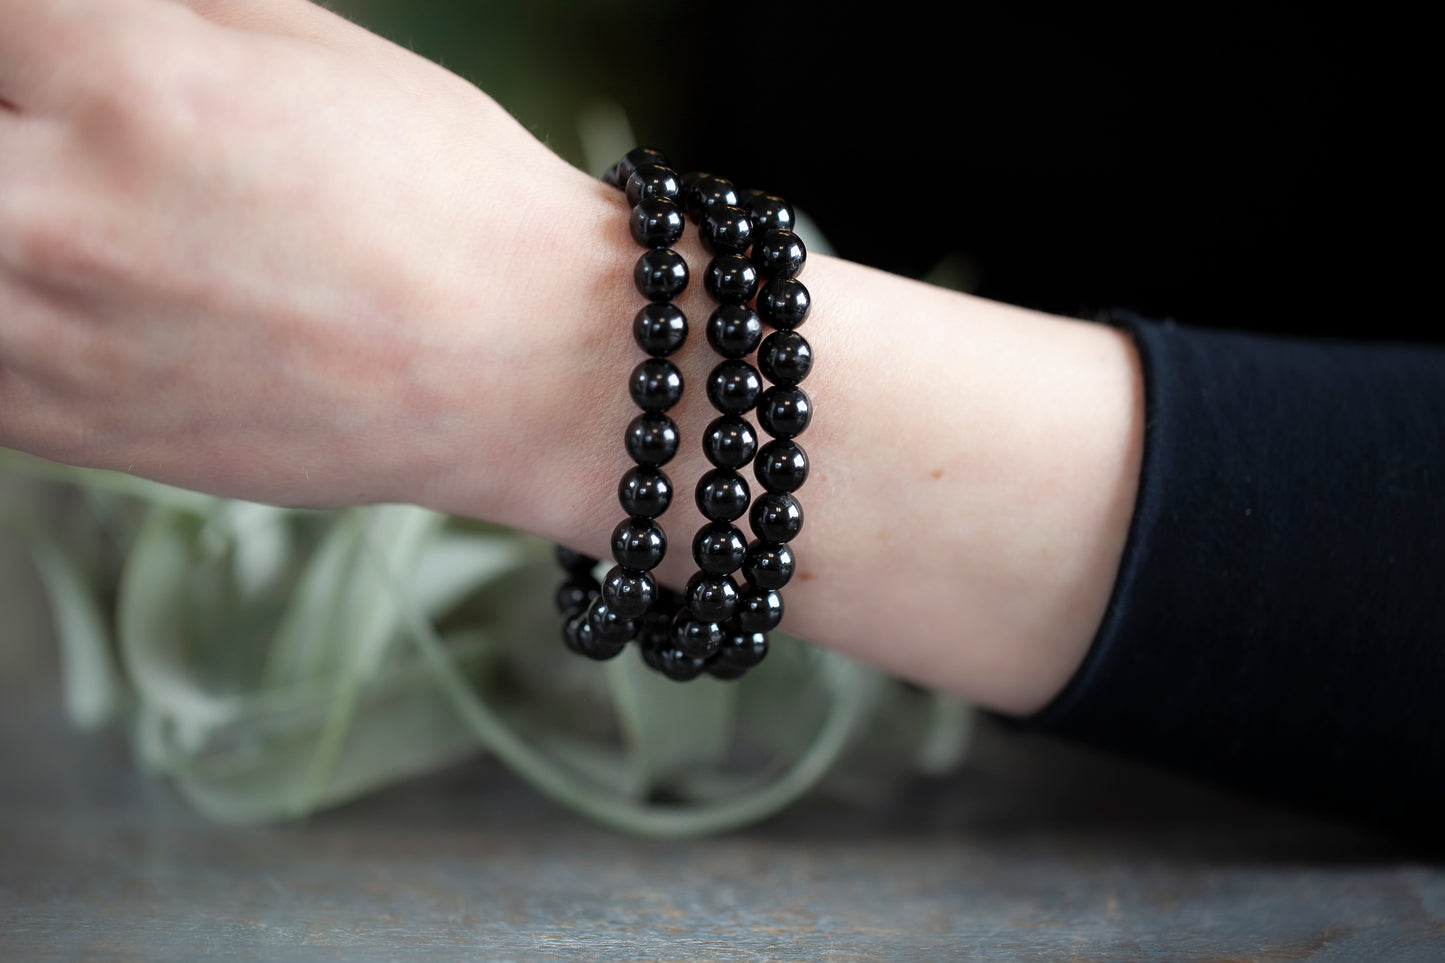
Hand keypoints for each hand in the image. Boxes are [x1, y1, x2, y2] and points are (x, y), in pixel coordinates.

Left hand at [0, 0, 610, 510]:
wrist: (526, 372)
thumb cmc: (449, 210)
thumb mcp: (302, 40)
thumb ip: (149, 5)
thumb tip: (71, 18)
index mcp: (133, 86)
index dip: (30, 37)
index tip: (50, 51)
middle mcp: (65, 216)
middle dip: (12, 113)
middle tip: (54, 121)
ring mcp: (51, 339)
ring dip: (12, 208)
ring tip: (71, 203)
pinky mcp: (64, 428)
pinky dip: (3, 301)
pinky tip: (72, 286)